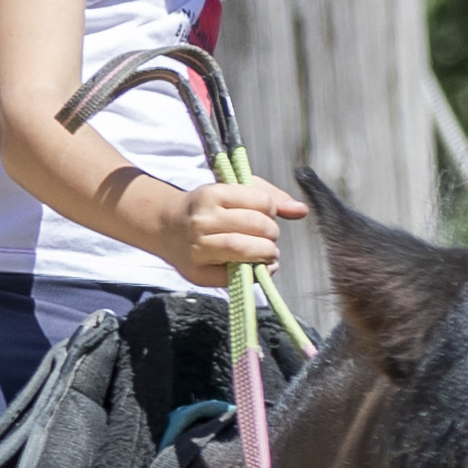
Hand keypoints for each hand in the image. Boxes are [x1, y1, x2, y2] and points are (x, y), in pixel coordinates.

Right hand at [136, 173, 306, 280]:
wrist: (165, 227)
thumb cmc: (207, 208)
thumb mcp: (233, 192)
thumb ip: (269, 197)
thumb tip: (302, 211)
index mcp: (211, 194)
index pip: (261, 202)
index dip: (273, 210)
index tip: (268, 215)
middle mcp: (201, 220)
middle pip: (255, 225)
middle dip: (272, 233)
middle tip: (269, 237)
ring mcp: (197, 247)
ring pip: (243, 249)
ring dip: (266, 252)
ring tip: (268, 252)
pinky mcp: (197, 273)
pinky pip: (234, 275)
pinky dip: (255, 273)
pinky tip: (259, 267)